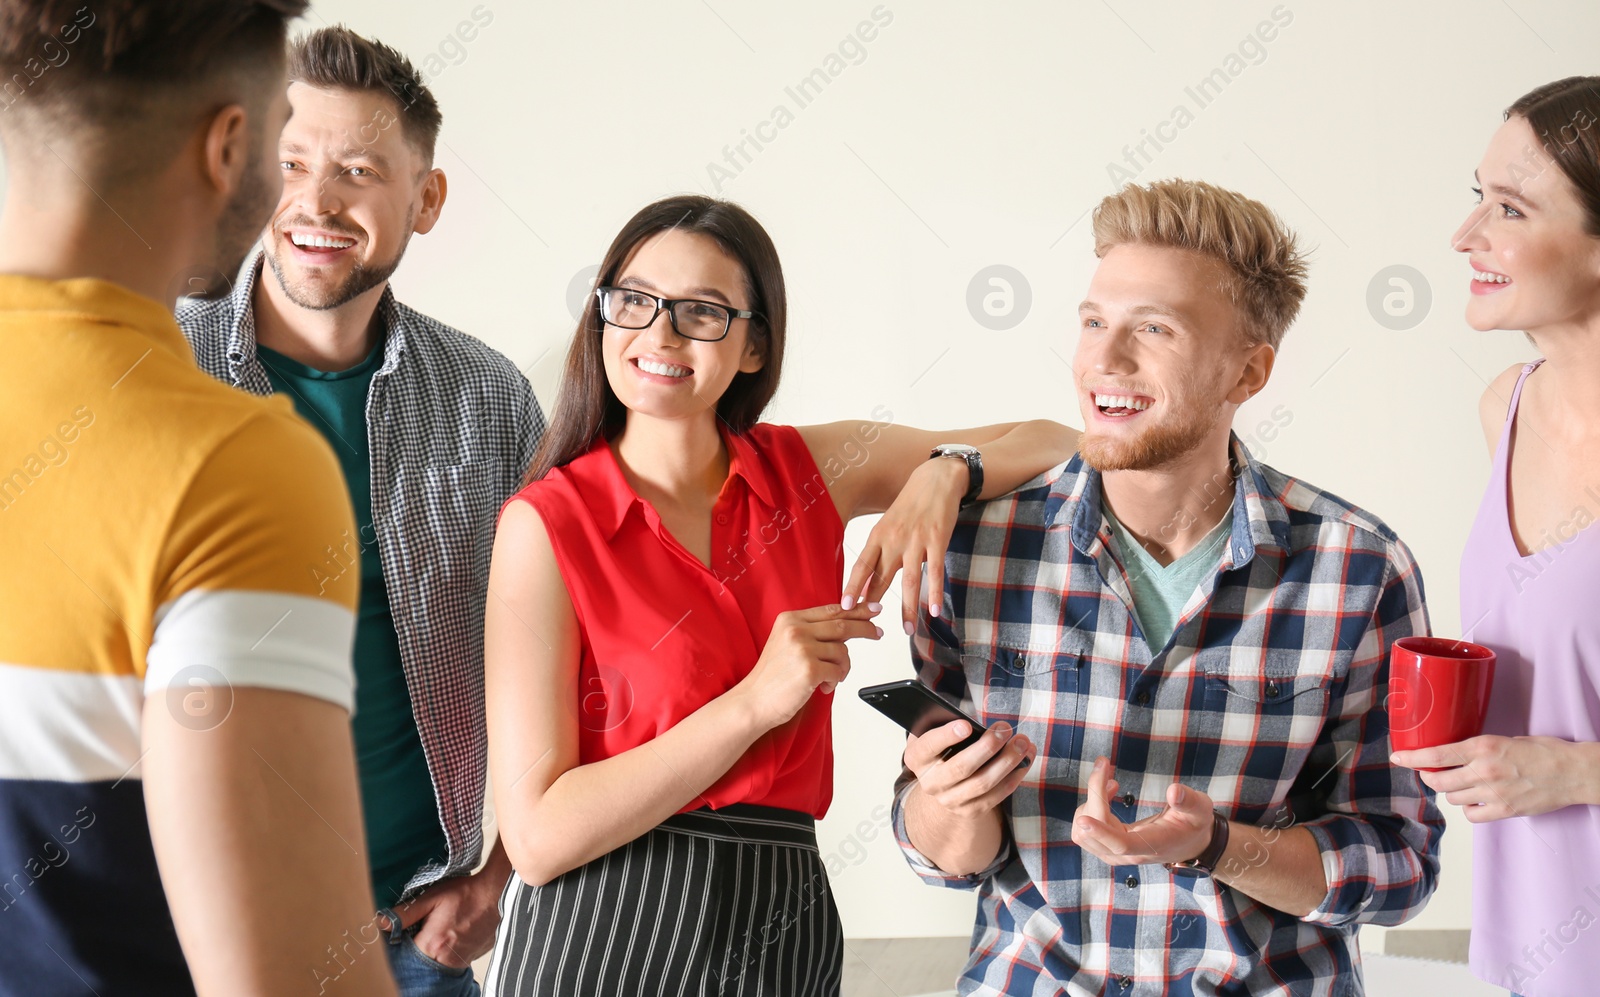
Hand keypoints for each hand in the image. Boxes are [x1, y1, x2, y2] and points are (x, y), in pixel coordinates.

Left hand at [381, 867, 505, 968]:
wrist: (497, 893)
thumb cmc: (466, 893)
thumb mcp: (431, 897)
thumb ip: (405, 913)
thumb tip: (381, 922)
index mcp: (432, 944)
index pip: (404, 957)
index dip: (401, 946)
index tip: (403, 934)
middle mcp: (446, 959)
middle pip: (421, 961)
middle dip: (419, 947)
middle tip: (425, 928)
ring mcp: (461, 961)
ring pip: (437, 962)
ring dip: (434, 950)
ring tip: (441, 929)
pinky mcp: (471, 959)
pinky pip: (452, 961)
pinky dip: (449, 950)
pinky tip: (454, 933)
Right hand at [733, 603, 881, 729]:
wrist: (754, 701)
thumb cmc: (773, 676)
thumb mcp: (789, 644)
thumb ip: (815, 633)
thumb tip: (848, 627)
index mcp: (790, 619)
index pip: (831, 610)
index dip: (855, 609)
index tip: (872, 609)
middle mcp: (795, 630)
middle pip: (842, 624)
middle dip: (864, 628)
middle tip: (877, 632)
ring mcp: (802, 649)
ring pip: (842, 651)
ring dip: (842, 667)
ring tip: (830, 678)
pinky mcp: (809, 669)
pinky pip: (838, 671)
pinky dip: (835, 681)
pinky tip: (823, 686)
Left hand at [842, 457, 965, 634]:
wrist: (935, 480)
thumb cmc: (909, 506)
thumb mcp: (888, 525)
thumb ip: (880, 552)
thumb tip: (868, 582)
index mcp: (878, 536)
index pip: (861, 566)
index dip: (852, 587)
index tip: (844, 607)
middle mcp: (894, 540)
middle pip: (882, 577)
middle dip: (874, 602)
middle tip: (868, 625)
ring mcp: (916, 541)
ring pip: (909, 581)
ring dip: (908, 608)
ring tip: (907, 630)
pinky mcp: (937, 541)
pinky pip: (935, 572)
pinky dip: (935, 593)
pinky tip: (934, 611)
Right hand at [905, 718, 1033, 819]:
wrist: (941, 784)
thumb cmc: (941, 747)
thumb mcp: (933, 732)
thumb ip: (943, 722)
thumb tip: (969, 717)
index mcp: (917, 758)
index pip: (929, 746)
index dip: (947, 736)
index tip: (967, 725)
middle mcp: (931, 782)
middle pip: (961, 767)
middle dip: (986, 747)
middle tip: (1005, 729)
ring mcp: (950, 800)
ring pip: (983, 782)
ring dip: (1007, 761)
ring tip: (1023, 743)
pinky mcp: (971, 810)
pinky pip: (996, 795)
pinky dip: (1014, 777)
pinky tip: (1025, 760)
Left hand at [1070, 756, 1214, 865]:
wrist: (1188, 842)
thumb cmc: (1193, 823)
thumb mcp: (1200, 809)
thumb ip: (1189, 800)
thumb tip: (1174, 791)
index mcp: (1152, 845)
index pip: (1120, 844)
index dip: (1101, 832)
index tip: (1083, 820)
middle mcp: (1129, 854)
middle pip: (1094, 832)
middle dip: (1094, 794)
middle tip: (1105, 763)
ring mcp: (1116, 854)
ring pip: (1083, 833)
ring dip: (1091, 801)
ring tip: (1112, 783)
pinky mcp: (1108, 847)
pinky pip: (1085, 831)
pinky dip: (1090, 807)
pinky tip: (1110, 791)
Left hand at [1391, 735, 1597, 821]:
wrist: (1574, 772)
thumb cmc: (1544, 751)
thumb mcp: (1505, 739)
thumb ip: (1479, 748)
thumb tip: (1454, 755)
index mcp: (1483, 747)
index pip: (1436, 755)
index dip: (1412, 758)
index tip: (1397, 757)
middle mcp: (1485, 770)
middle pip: (1439, 782)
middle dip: (1429, 779)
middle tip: (1431, 775)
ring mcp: (1494, 793)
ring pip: (1453, 799)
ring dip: (1452, 793)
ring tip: (1463, 785)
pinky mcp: (1505, 811)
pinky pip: (1472, 815)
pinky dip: (1469, 809)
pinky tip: (1476, 801)